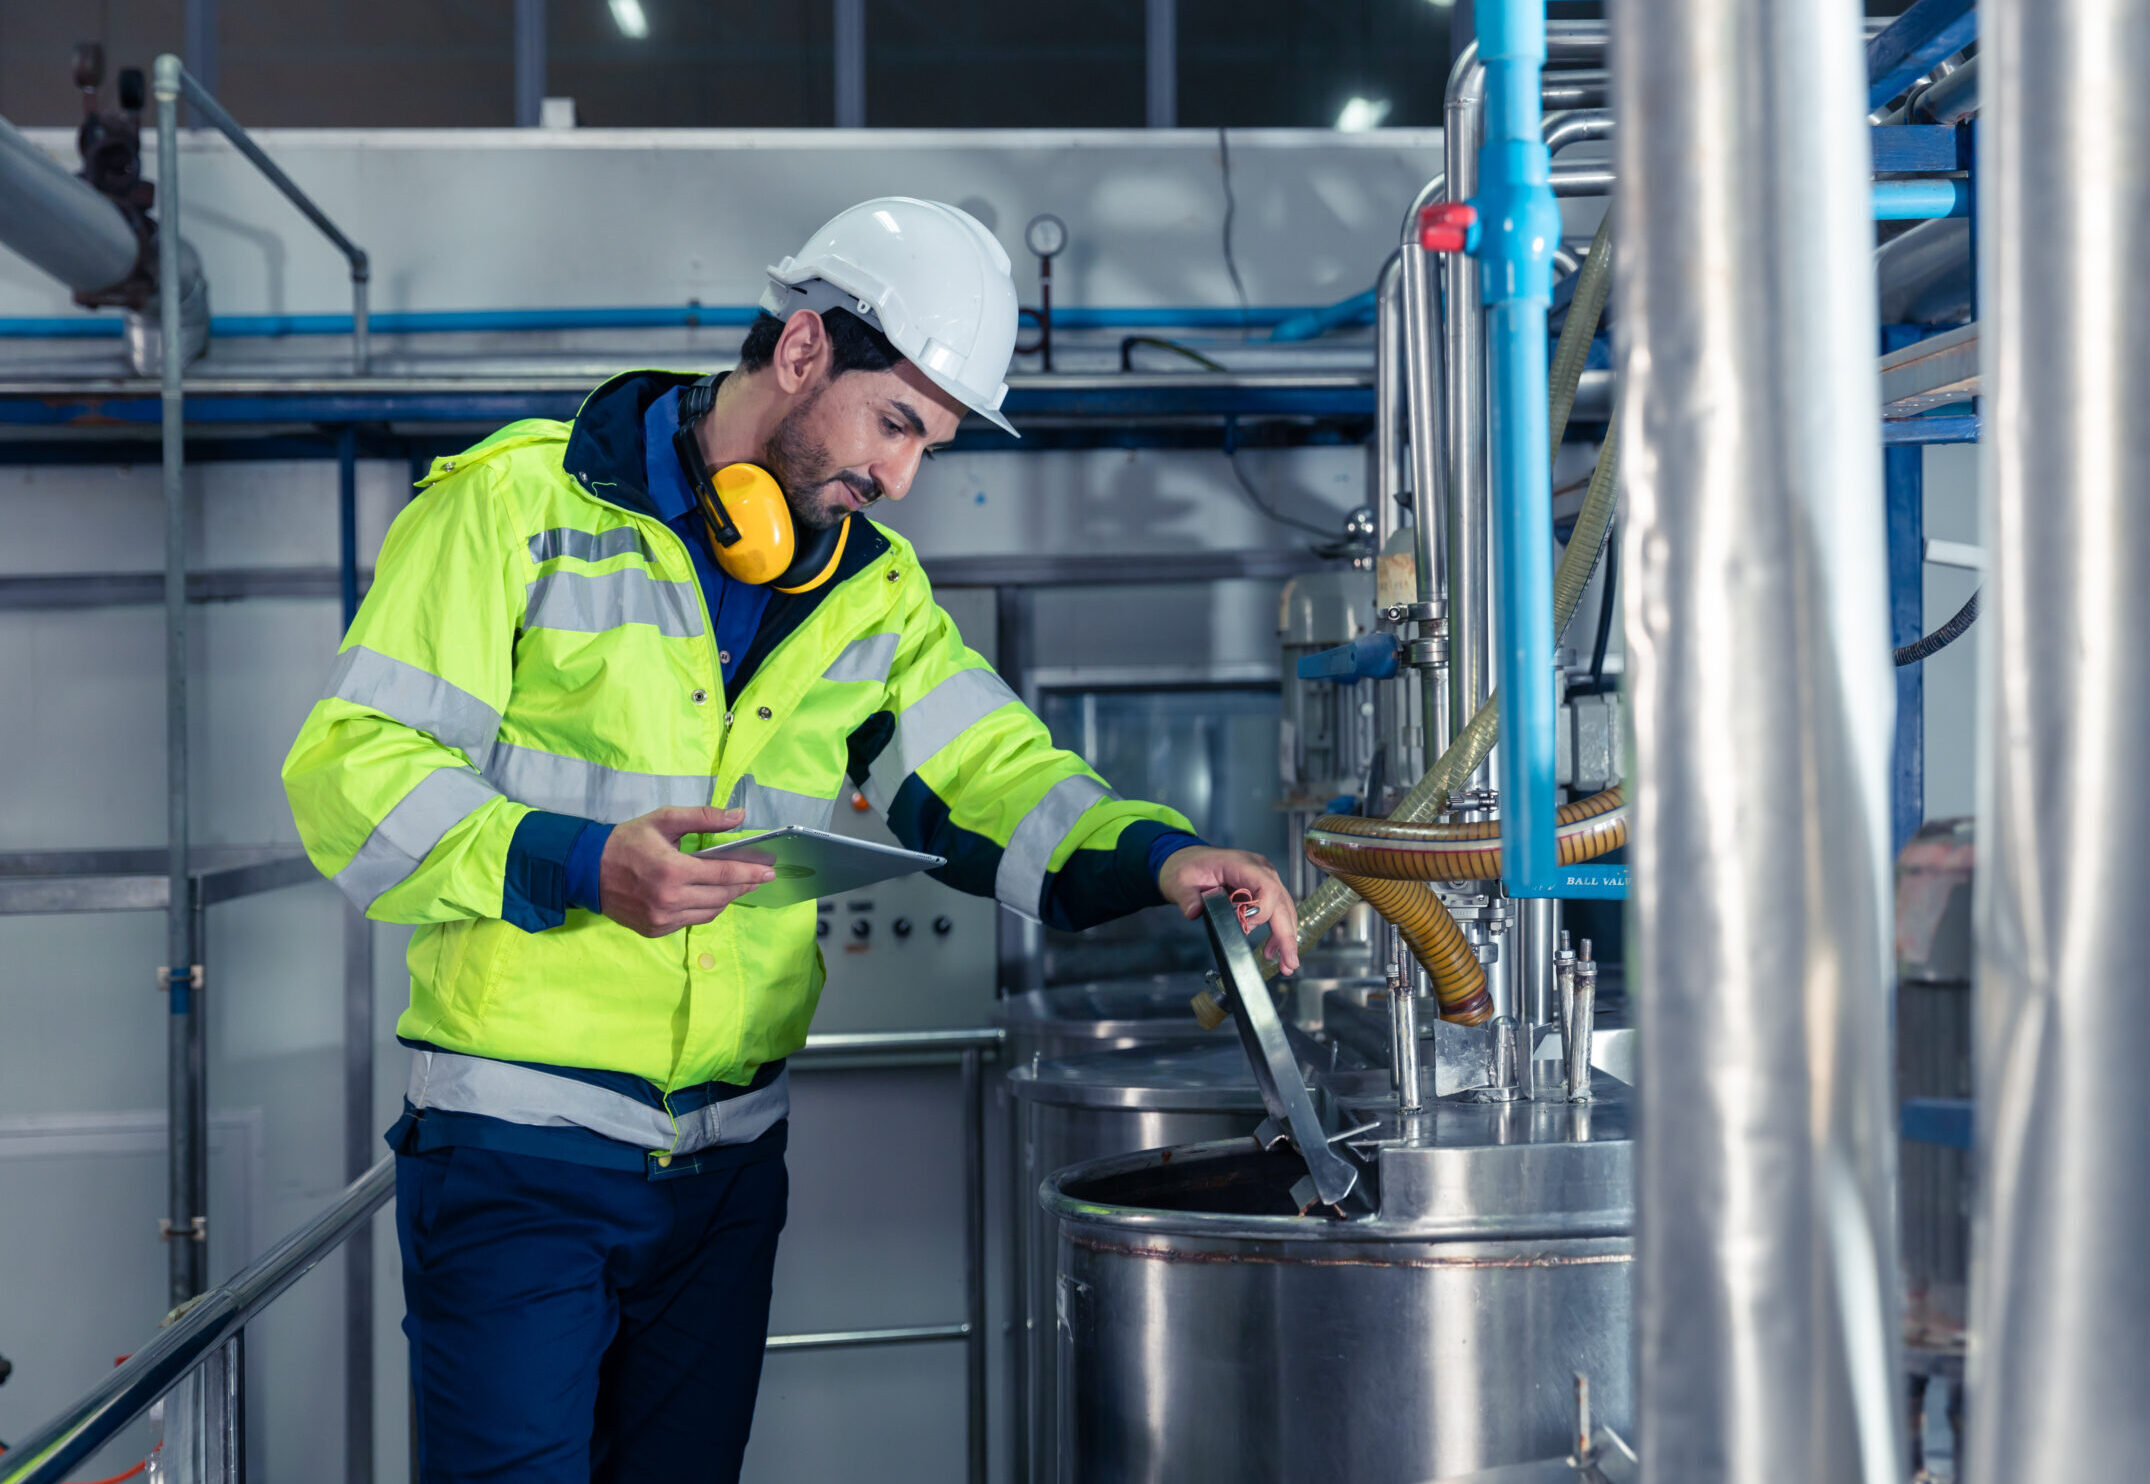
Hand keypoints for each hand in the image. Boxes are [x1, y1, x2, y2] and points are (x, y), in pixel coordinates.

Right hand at [598, 806, 776, 937]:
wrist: (587, 870)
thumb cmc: (627, 841)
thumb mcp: (664, 820)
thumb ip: (703, 818)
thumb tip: (740, 816)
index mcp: (672, 871)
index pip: (723, 875)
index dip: (750, 873)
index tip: (770, 870)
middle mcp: (669, 900)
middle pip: (722, 897)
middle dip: (744, 886)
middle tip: (758, 877)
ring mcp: (662, 919)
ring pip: (710, 912)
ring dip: (727, 899)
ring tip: (736, 886)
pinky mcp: (655, 930)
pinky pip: (691, 921)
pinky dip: (705, 909)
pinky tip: (709, 896)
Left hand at [1157, 846, 1300, 975]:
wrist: (1189, 861)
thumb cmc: (1188, 867)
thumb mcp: (1180, 882)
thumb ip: (1187, 897)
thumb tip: (1194, 912)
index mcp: (1241, 864)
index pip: (1267, 886)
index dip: (1263, 910)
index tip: (1248, 928)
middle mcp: (1259, 870)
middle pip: (1281, 902)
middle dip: (1286, 934)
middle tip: (1288, 962)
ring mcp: (1264, 878)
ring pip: (1284, 909)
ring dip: (1286, 937)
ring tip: (1283, 963)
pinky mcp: (1263, 889)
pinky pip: (1277, 910)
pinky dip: (1278, 931)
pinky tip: (1273, 949)